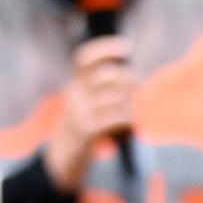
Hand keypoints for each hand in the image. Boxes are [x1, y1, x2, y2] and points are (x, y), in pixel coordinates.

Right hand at [43, 36, 135, 192]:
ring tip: (132, 118)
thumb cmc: (88, 126)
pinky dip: (130, 122)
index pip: (85, 58)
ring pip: (118, 97)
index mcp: (76, 82)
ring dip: (132, 108)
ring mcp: (78, 110)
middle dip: (130, 81)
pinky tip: (130, 131)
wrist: (65, 157)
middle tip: (137, 92)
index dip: (106, 48)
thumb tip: (135, 78)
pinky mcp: (85, 129)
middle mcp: (74, 92)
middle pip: (110, 74)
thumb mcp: (93, 103)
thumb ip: (109, 89)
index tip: (127, 46)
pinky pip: (117, 117)